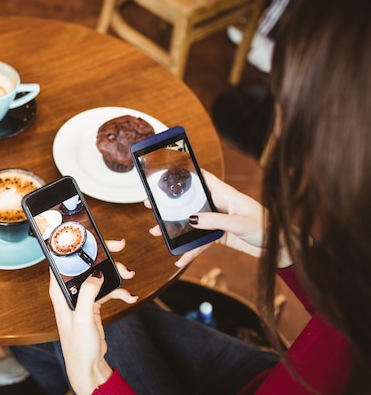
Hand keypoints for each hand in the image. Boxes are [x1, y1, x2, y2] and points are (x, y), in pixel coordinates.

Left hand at [49, 239, 137, 394]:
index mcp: (59, 290)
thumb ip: (87, 294)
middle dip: (104, 254)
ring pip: (100, 274)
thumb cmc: (77, 344)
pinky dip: (119, 291)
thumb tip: (97, 274)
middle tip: (119, 246)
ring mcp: (82, 295)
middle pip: (86, 263)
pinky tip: (130, 296)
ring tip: (129, 274)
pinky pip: (107, 289)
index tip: (91, 235)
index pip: (64, 260)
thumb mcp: (82, 318)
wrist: (87, 364)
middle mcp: (69, 290)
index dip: (76, 245)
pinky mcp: (92, 303)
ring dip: (115, 273)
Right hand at [147, 171, 265, 267]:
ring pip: (191, 223)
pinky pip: (200, 242)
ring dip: (175, 228)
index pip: (203, 178)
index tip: (167, 171)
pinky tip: (180, 259)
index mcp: (226, 194)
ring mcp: (218, 221)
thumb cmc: (266, 228)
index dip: (186, 173)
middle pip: (191, 201)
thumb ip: (214, 221)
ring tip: (157, 231)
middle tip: (151, 205)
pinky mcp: (219, 236)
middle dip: (171, 204)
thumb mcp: (239, 223)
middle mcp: (219, 205)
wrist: (279, 249)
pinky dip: (190, 250)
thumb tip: (191, 219)